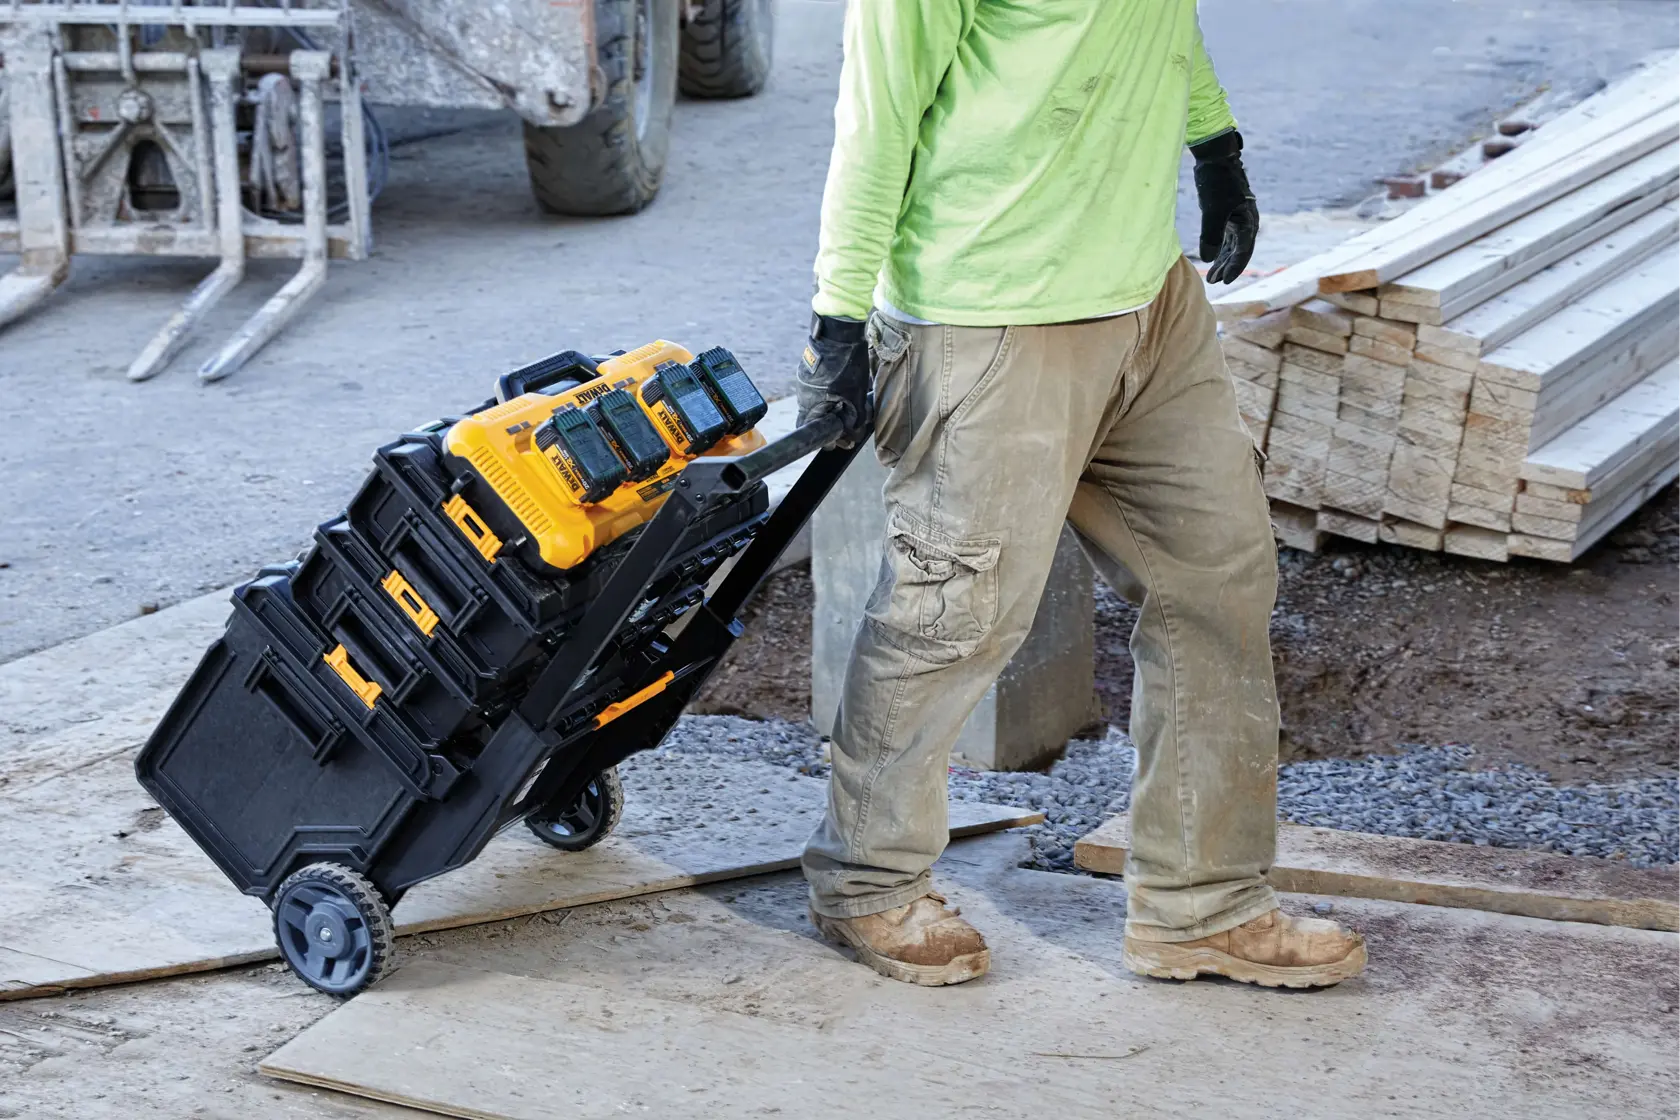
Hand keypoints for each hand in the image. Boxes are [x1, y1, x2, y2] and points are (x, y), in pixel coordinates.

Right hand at [796, 312, 872, 447]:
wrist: (838, 331)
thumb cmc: (846, 364)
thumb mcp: (855, 396)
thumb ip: (853, 419)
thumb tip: (851, 435)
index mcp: (810, 405)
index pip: (810, 431)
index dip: (828, 439)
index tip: (842, 438)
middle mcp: (802, 395)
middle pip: (816, 418)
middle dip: (834, 420)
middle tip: (851, 418)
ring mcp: (803, 382)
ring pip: (818, 402)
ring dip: (833, 405)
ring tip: (851, 399)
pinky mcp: (808, 371)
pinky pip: (818, 389)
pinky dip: (830, 392)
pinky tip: (846, 385)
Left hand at [1191, 130, 1259, 284]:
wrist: (1216, 158)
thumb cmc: (1217, 183)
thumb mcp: (1212, 211)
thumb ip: (1211, 236)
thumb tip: (1208, 259)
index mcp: (1248, 222)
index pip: (1243, 251)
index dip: (1234, 267)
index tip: (1224, 282)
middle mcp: (1246, 222)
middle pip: (1238, 251)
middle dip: (1227, 267)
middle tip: (1214, 282)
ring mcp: (1237, 218)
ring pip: (1231, 245)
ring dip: (1222, 260)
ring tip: (1212, 277)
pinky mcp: (1227, 214)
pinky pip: (1225, 237)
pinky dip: (1218, 249)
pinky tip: (1211, 258)